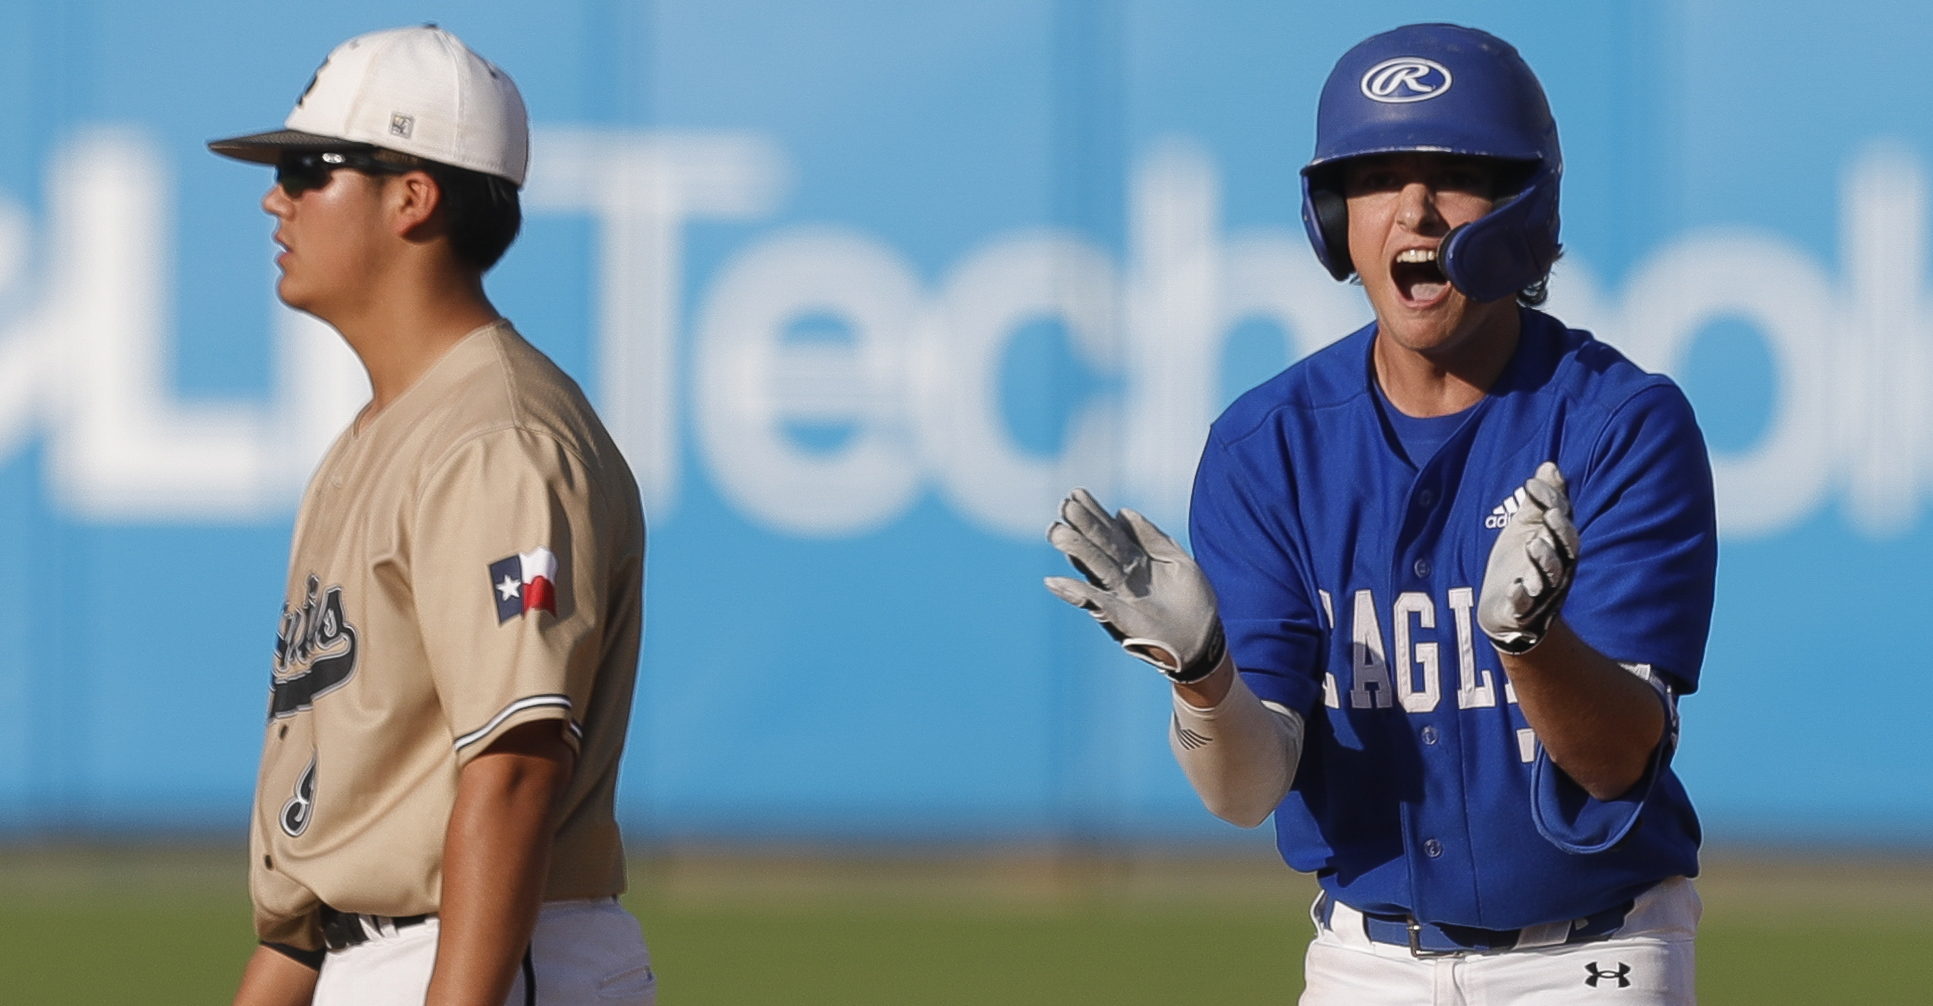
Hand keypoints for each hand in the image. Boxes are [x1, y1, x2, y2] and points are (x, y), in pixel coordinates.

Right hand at [1044, 488, 1225, 682]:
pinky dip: (1074, 593)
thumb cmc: (1192, 602)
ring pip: (1094, 568)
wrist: (1204, 641)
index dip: (1094, 514)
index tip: (1076, 493)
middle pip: (1099, 546)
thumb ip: (1153, 538)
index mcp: (1136, 561)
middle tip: (1064, 505)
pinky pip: (1094, 602)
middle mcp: (1123, 576)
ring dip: (1075, 551)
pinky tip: (1054, 581)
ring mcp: (1120, 595)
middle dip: (1082, 526)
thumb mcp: (1178, 561)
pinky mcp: (1119, 617)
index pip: (1110, 532)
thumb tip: (1123, 512)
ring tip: (1057, 532)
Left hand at [1478, 461, 1579, 652]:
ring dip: (1544, 560)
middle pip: (1566, 550)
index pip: (1561, 521)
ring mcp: (1541, 590)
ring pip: (1549, 576)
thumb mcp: (1526, 528)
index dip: (1550, 501)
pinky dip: (1521, 596)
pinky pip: (1525, 604)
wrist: (1502, 607)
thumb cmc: (1518, 562)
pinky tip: (1516, 587)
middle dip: (1559, 531)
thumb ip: (1539, 502)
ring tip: (1534, 544)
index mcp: (1558, 546)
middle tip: (1548, 514)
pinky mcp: (1522, 609)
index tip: (1531, 484)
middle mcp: (1556, 569)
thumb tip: (1549, 466)